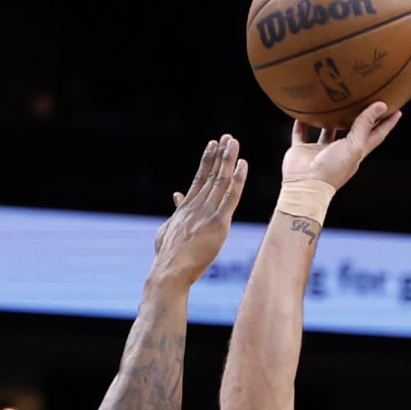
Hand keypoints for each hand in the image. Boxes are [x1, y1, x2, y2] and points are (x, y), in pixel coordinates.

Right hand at [151, 134, 247, 283]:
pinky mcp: (218, 223)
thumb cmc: (167, 256)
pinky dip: (238, 180)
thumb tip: (176, 195)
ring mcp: (207, 213)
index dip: (207, 160)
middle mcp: (196, 206)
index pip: (199, 179)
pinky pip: (231, 197)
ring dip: (228, 160)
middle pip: (211, 175)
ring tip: (234, 142)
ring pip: (221, 181)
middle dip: (220, 154)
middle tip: (227, 137)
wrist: (169, 272)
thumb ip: (176, 211)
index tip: (213, 145)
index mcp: (185, 208)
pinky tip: (243, 164)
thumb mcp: (168, 229)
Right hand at [281, 102, 401, 188]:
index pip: (376, 135)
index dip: (387, 123)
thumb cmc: (332, 169)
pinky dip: (300, 124)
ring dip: (330, 119)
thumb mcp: (354, 146)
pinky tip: (300, 112)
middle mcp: (340, 151)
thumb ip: (365, 125)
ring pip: (327, 131)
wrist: (304, 186)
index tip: (396, 109)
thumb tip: (380, 105)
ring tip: (333, 102)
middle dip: (360, 117)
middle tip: (366, 100)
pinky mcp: (302, 150)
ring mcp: (320, 151)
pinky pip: (301, 133)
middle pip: (353, 131)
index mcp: (356, 152)